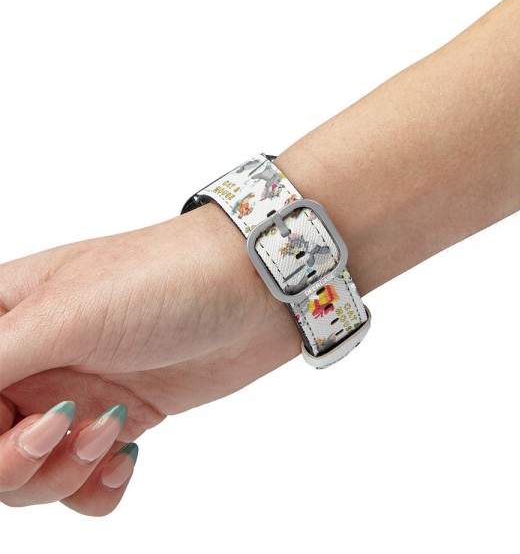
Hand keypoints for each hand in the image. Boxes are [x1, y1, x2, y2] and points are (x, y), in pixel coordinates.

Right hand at [0, 204, 299, 513]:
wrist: (253, 289)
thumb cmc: (164, 278)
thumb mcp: (64, 314)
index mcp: (6, 320)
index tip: (20, 421)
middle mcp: (34, 359)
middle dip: (13, 462)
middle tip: (57, 433)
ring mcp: (78, 391)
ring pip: (30, 473)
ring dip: (61, 472)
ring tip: (110, 432)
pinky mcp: (121, 416)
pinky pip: (84, 480)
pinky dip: (96, 484)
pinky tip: (125, 456)